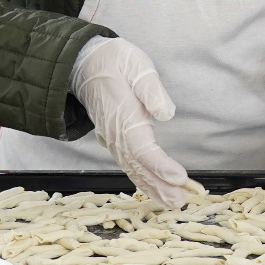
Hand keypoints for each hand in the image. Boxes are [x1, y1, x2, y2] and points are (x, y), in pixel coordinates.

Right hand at [70, 36, 189, 207]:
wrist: (84, 64)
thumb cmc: (115, 62)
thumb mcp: (135, 65)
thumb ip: (150, 88)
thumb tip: (166, 112)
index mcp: (124, 116)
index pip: (142, 148)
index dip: (160, 165)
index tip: (179, 177)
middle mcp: (116, 133)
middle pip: (139, 166)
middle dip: (160, 185)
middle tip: (181, 201)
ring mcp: (113, 139)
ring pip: (133, 169)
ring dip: (153, 187)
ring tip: (174, 203)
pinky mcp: (115, 140)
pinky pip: (129, 165)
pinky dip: (143, 181)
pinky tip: (156, 191)